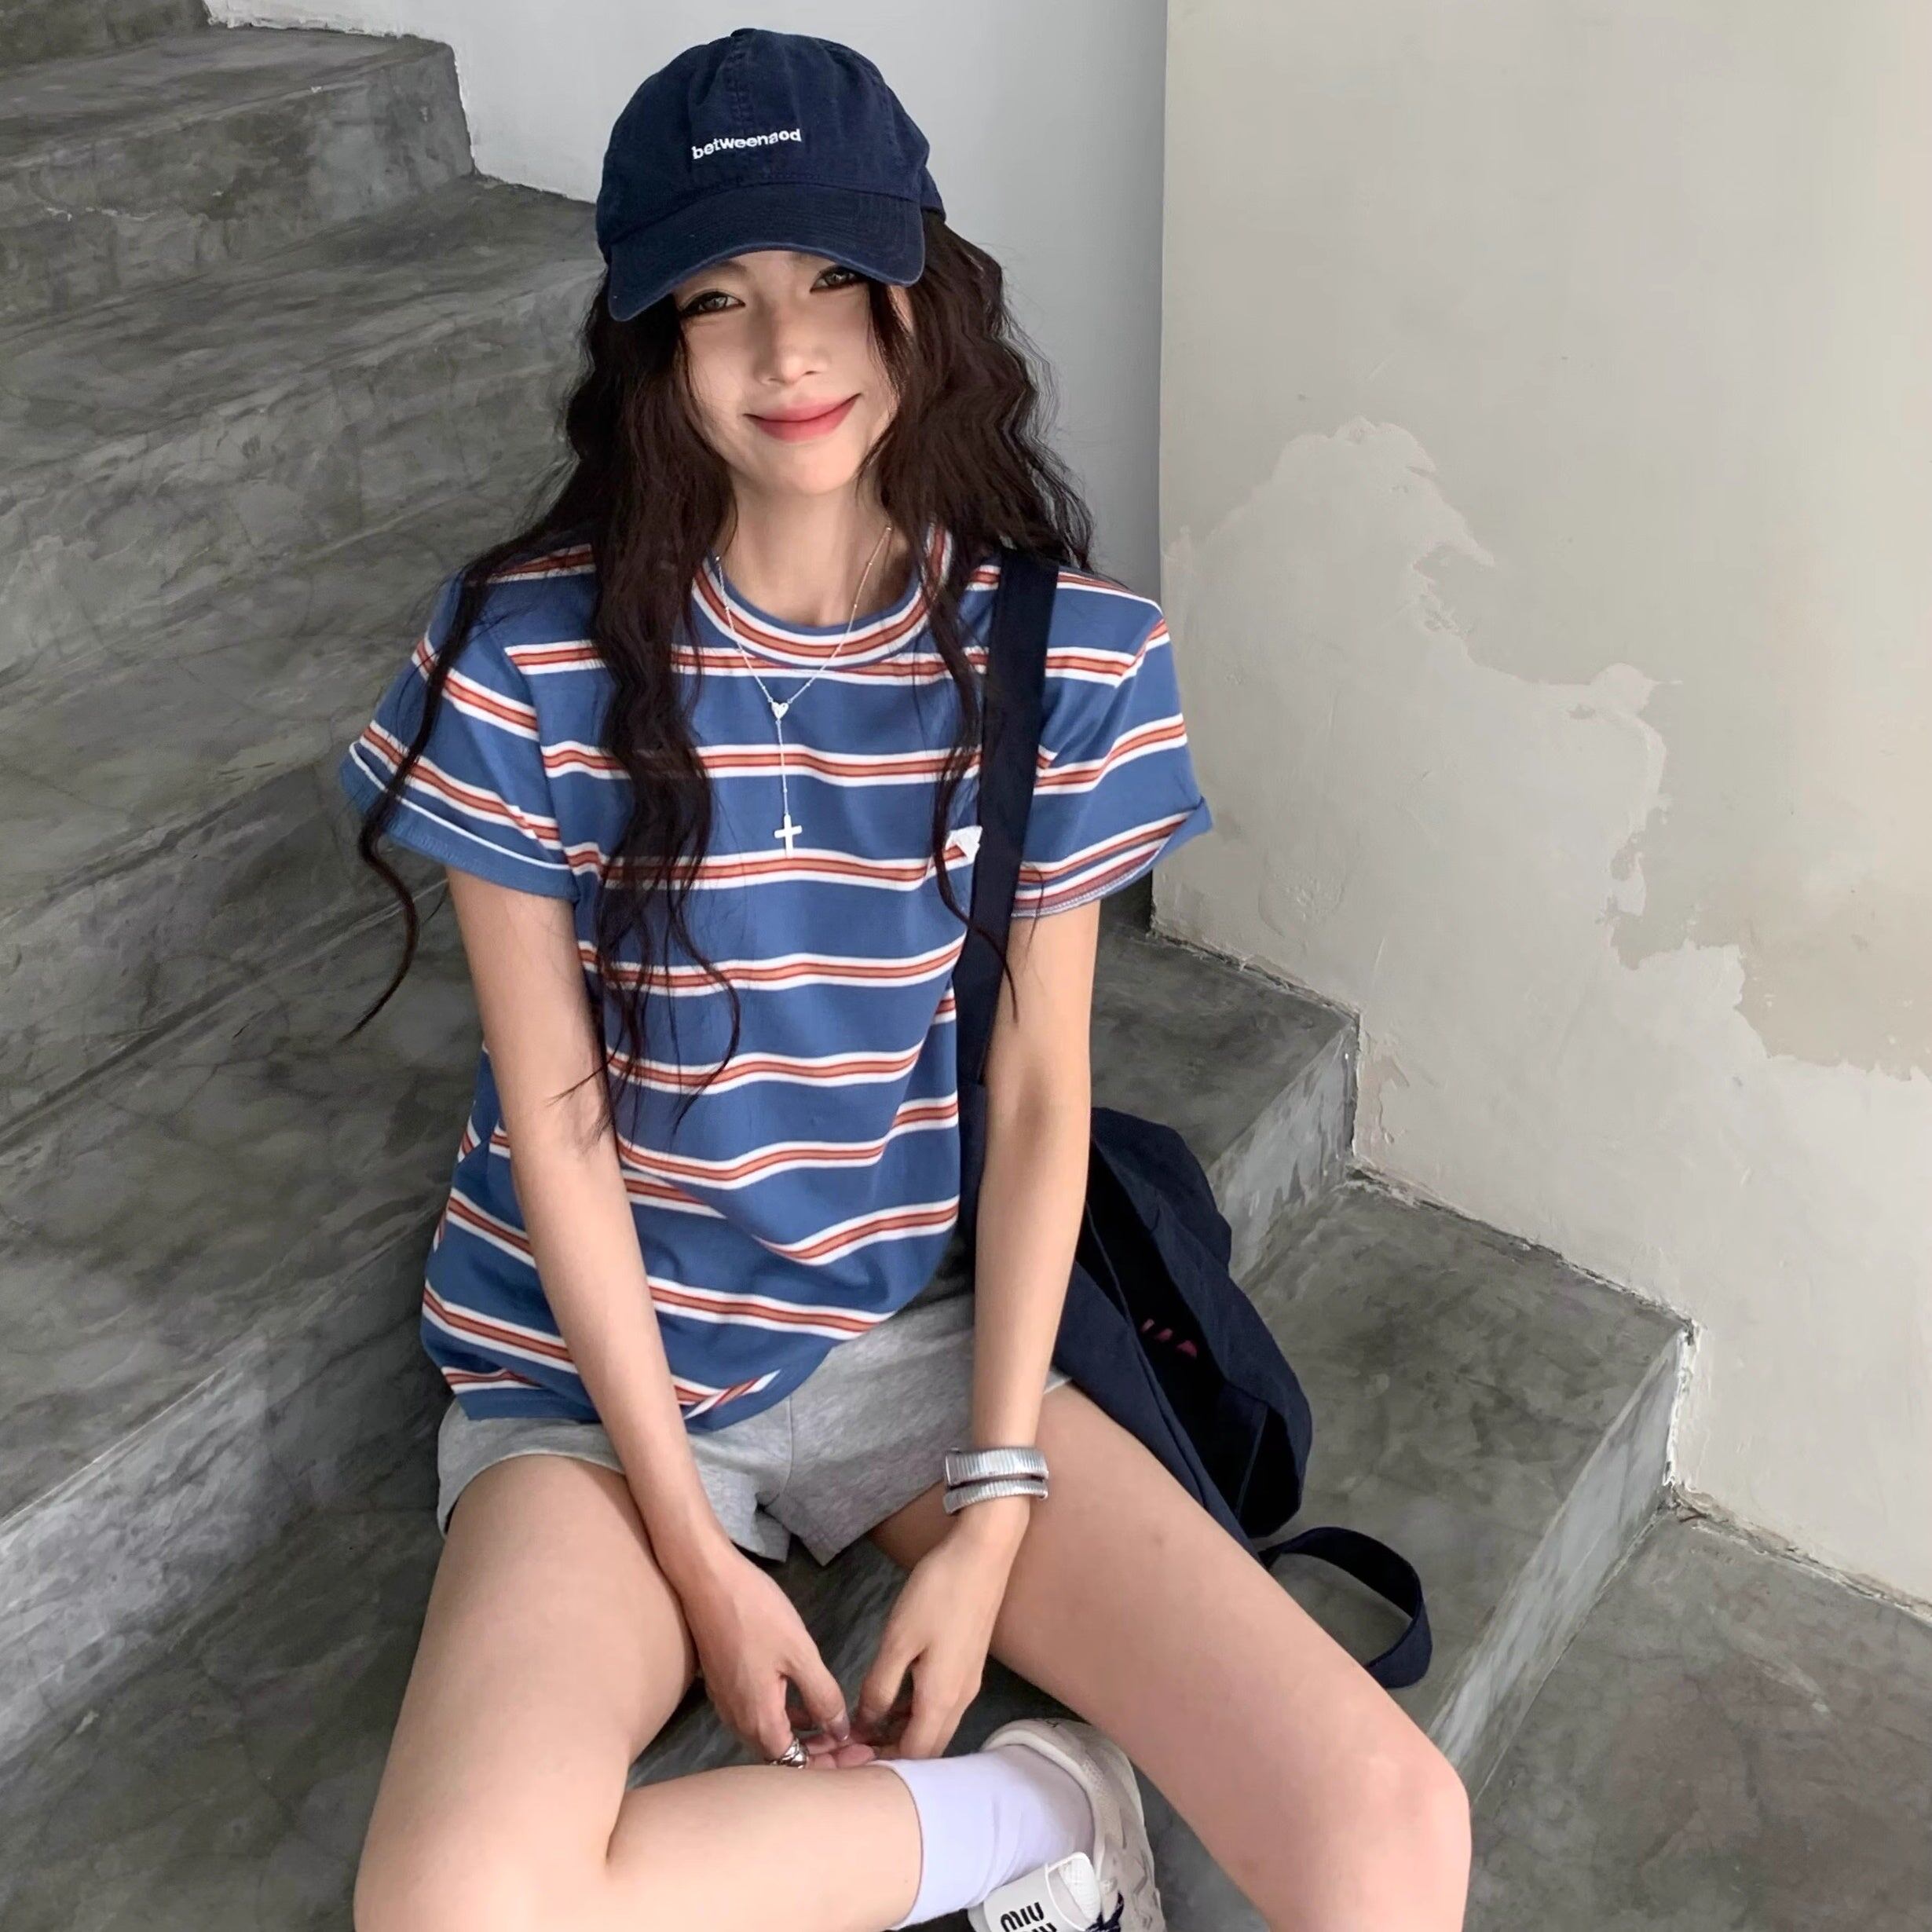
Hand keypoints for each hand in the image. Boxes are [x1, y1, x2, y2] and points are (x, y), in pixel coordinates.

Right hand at [674, 1543, 877, 1769]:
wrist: (708, 1582)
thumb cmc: (757, 1615)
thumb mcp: (800, 1653)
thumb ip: (822, 1696)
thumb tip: (840, 1732)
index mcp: (758, 1721)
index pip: (796, 1766)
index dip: (830, 1765)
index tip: (860, 1755)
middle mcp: (739, 1722)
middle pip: (782, 1756)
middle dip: (819, 1753)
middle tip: (853, 1741)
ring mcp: (728, 1704)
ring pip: (770, 1735)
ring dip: (802, 1735)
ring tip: (834, 1723)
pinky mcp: (725, 1686)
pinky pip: (759, 1716)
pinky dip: (786, 1717)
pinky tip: (804, 1700)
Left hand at [853, 1510, 1025, 1759]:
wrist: (982, 1554)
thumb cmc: (937, 1594)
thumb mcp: (898, 1640)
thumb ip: (880, 1687)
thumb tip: (866, 1723)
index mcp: (942, 1700)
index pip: (914, 1755)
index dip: (882, 1762)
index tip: (848, 1756)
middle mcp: (961, 1700)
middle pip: (928, 1747)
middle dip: (892, 1751)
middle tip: (854, 1741)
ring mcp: (968, 1683)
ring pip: (935, 1726)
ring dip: (904, 1731)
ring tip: (867, 1722)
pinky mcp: (969, 1665)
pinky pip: (941, 1706)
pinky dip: (916, 1712)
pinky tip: (893, 1696)